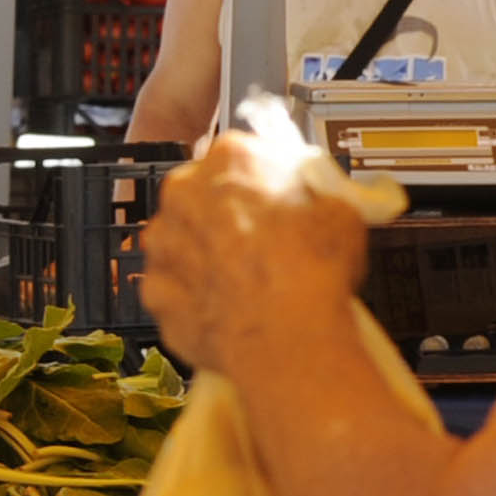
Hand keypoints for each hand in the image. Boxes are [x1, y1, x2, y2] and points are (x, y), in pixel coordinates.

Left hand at [136, 133, 370, 375]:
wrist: (287, 339)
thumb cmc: (313, 272)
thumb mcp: (340, 211)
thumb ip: (315, 196)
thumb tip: (316, 202)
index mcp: (231, 160)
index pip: (242, 156)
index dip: (262, 181)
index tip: (275, 198)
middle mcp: (185, 194)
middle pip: (203, 195)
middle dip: (227, 215)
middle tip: (262, 242)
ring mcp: (163, 245)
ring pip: (182, 242)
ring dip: (205, 255)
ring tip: (244, 281)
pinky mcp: (155, 292)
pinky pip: (173, 289)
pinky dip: (194, 298)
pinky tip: (226, 309)